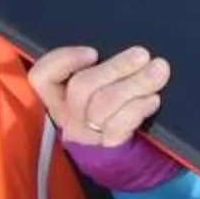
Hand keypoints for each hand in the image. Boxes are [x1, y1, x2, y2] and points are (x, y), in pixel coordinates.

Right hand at [27, 42, 171, 146]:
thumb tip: (127, 50)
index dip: (63, 60)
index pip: (42, 77)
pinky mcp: (108, 145)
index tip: (92, 52)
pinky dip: (138, 108)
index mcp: (57, 94)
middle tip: (142, 54)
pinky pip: (119, 125)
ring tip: (158, 70)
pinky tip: (153, 98)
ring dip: (135, 84)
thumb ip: (102, 66)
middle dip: (115, 68)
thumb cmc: (111, 102)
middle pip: (81, 88)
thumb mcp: (100, 80)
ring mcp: (87, 132)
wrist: (126, 148)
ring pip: (103, 106)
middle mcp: (67, 114)